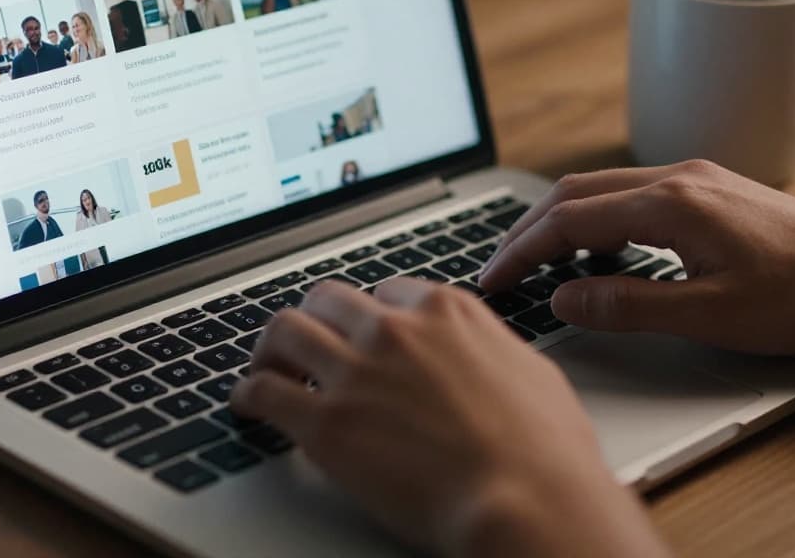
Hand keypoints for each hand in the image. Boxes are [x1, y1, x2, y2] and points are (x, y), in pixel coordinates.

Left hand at [230, 278, 669, 557]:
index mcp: (446, 312)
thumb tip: (484, 354)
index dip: (369, 317)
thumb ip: (492, 350)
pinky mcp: (326, 423)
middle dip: (315, 321)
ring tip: (267, 368)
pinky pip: (264, 391)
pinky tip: (248, 405)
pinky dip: (249, 394)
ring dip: (272, 349)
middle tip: (307, 345)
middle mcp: (395, 330)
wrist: (527, 500)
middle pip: (328, 300)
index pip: (386, 294)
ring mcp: (356, 372)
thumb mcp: (532, 373)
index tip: (362, 334)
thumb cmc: (546, 452)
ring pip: (286, 331)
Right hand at [480, 159, 794, 353]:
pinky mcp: (710, 190)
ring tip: (539, 263)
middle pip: (576, 192)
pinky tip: (601, 252)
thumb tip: (564, 296)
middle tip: (500, 268)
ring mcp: (696, 179)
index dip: (521, 250)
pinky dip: (598, 219)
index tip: (492, 278)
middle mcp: (679, 178)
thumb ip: (628, 305)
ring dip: (562, 221)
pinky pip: (632, 194)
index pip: (569, 219)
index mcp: (672, 204)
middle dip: (529, 229)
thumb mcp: (711, 316)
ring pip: (603, 189)